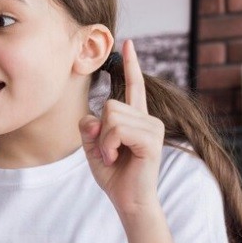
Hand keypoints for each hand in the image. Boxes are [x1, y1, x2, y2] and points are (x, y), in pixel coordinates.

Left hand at [79, 39, 164, 217]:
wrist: (128, 201)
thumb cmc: (113, 174)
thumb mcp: (92, 147)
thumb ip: (88, 128)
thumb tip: (92, 117)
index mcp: (134, 118)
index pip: (132, 85)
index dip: (130, 64)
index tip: (127, 42)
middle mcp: (147, 118)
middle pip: (109, 104)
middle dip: (99, 131)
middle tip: (107, 151)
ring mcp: (152, 127)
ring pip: (111, 116)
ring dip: (103, 140)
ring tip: (114, 156)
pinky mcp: (152, 138)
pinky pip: (117, 130)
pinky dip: (109, 146)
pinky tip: (117, 158)